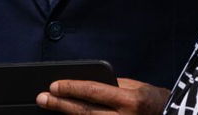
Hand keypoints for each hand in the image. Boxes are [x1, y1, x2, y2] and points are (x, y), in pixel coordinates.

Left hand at [36, 78, 168, 113]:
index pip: (94, 91)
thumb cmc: (155, 101)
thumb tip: (83, 86)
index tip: (53, 85)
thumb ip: (113, 86)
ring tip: (50, 109)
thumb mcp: (137, 88)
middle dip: (60, 105)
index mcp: (132, 100)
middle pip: (86, 112)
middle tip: (42, 99)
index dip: (71, 88)